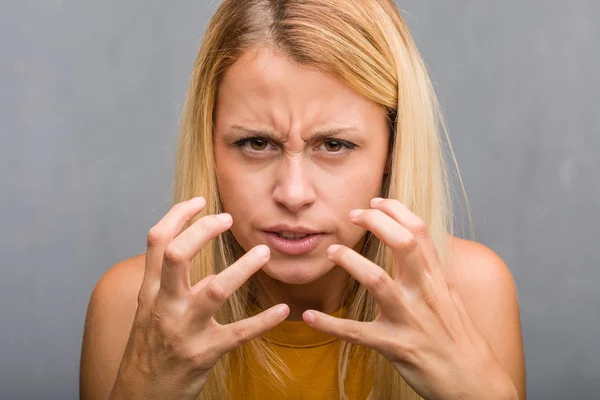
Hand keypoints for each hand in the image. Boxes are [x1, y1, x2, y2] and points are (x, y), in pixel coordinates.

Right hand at [110, 197, 288, 399]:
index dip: (178, 216)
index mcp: (151, 291)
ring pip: (214, 290)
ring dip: (243, 268)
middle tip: (228, 219)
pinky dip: (263, 320)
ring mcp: (185, 330)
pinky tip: (282, 309)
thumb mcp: (150, 311)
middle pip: (179, 255)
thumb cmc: (149, 347)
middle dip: (203, 230)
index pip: (158, 242)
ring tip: (264, 252)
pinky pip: (239, 333)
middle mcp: (165, 306)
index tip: (200, 201)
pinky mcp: (205, 353)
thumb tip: (200, 262)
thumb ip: (170, 283)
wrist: (139, 395)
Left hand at [302, 197, 513, 399]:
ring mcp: (410, 319)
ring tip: (331, 252)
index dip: (395, 210)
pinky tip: (310, 315)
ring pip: (377, 281)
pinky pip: (357, 332)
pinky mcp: (395, 345)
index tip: (374, 201)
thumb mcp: (449, 295)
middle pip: (403, 244)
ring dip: (351, 262)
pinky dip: (331, 324)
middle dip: (375, 222)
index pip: (419, 231)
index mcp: (437, 278)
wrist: (474, 380)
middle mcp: (425, 292)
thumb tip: (412, 241)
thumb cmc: (457, 335)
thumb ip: (429, 269)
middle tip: (351, 215)